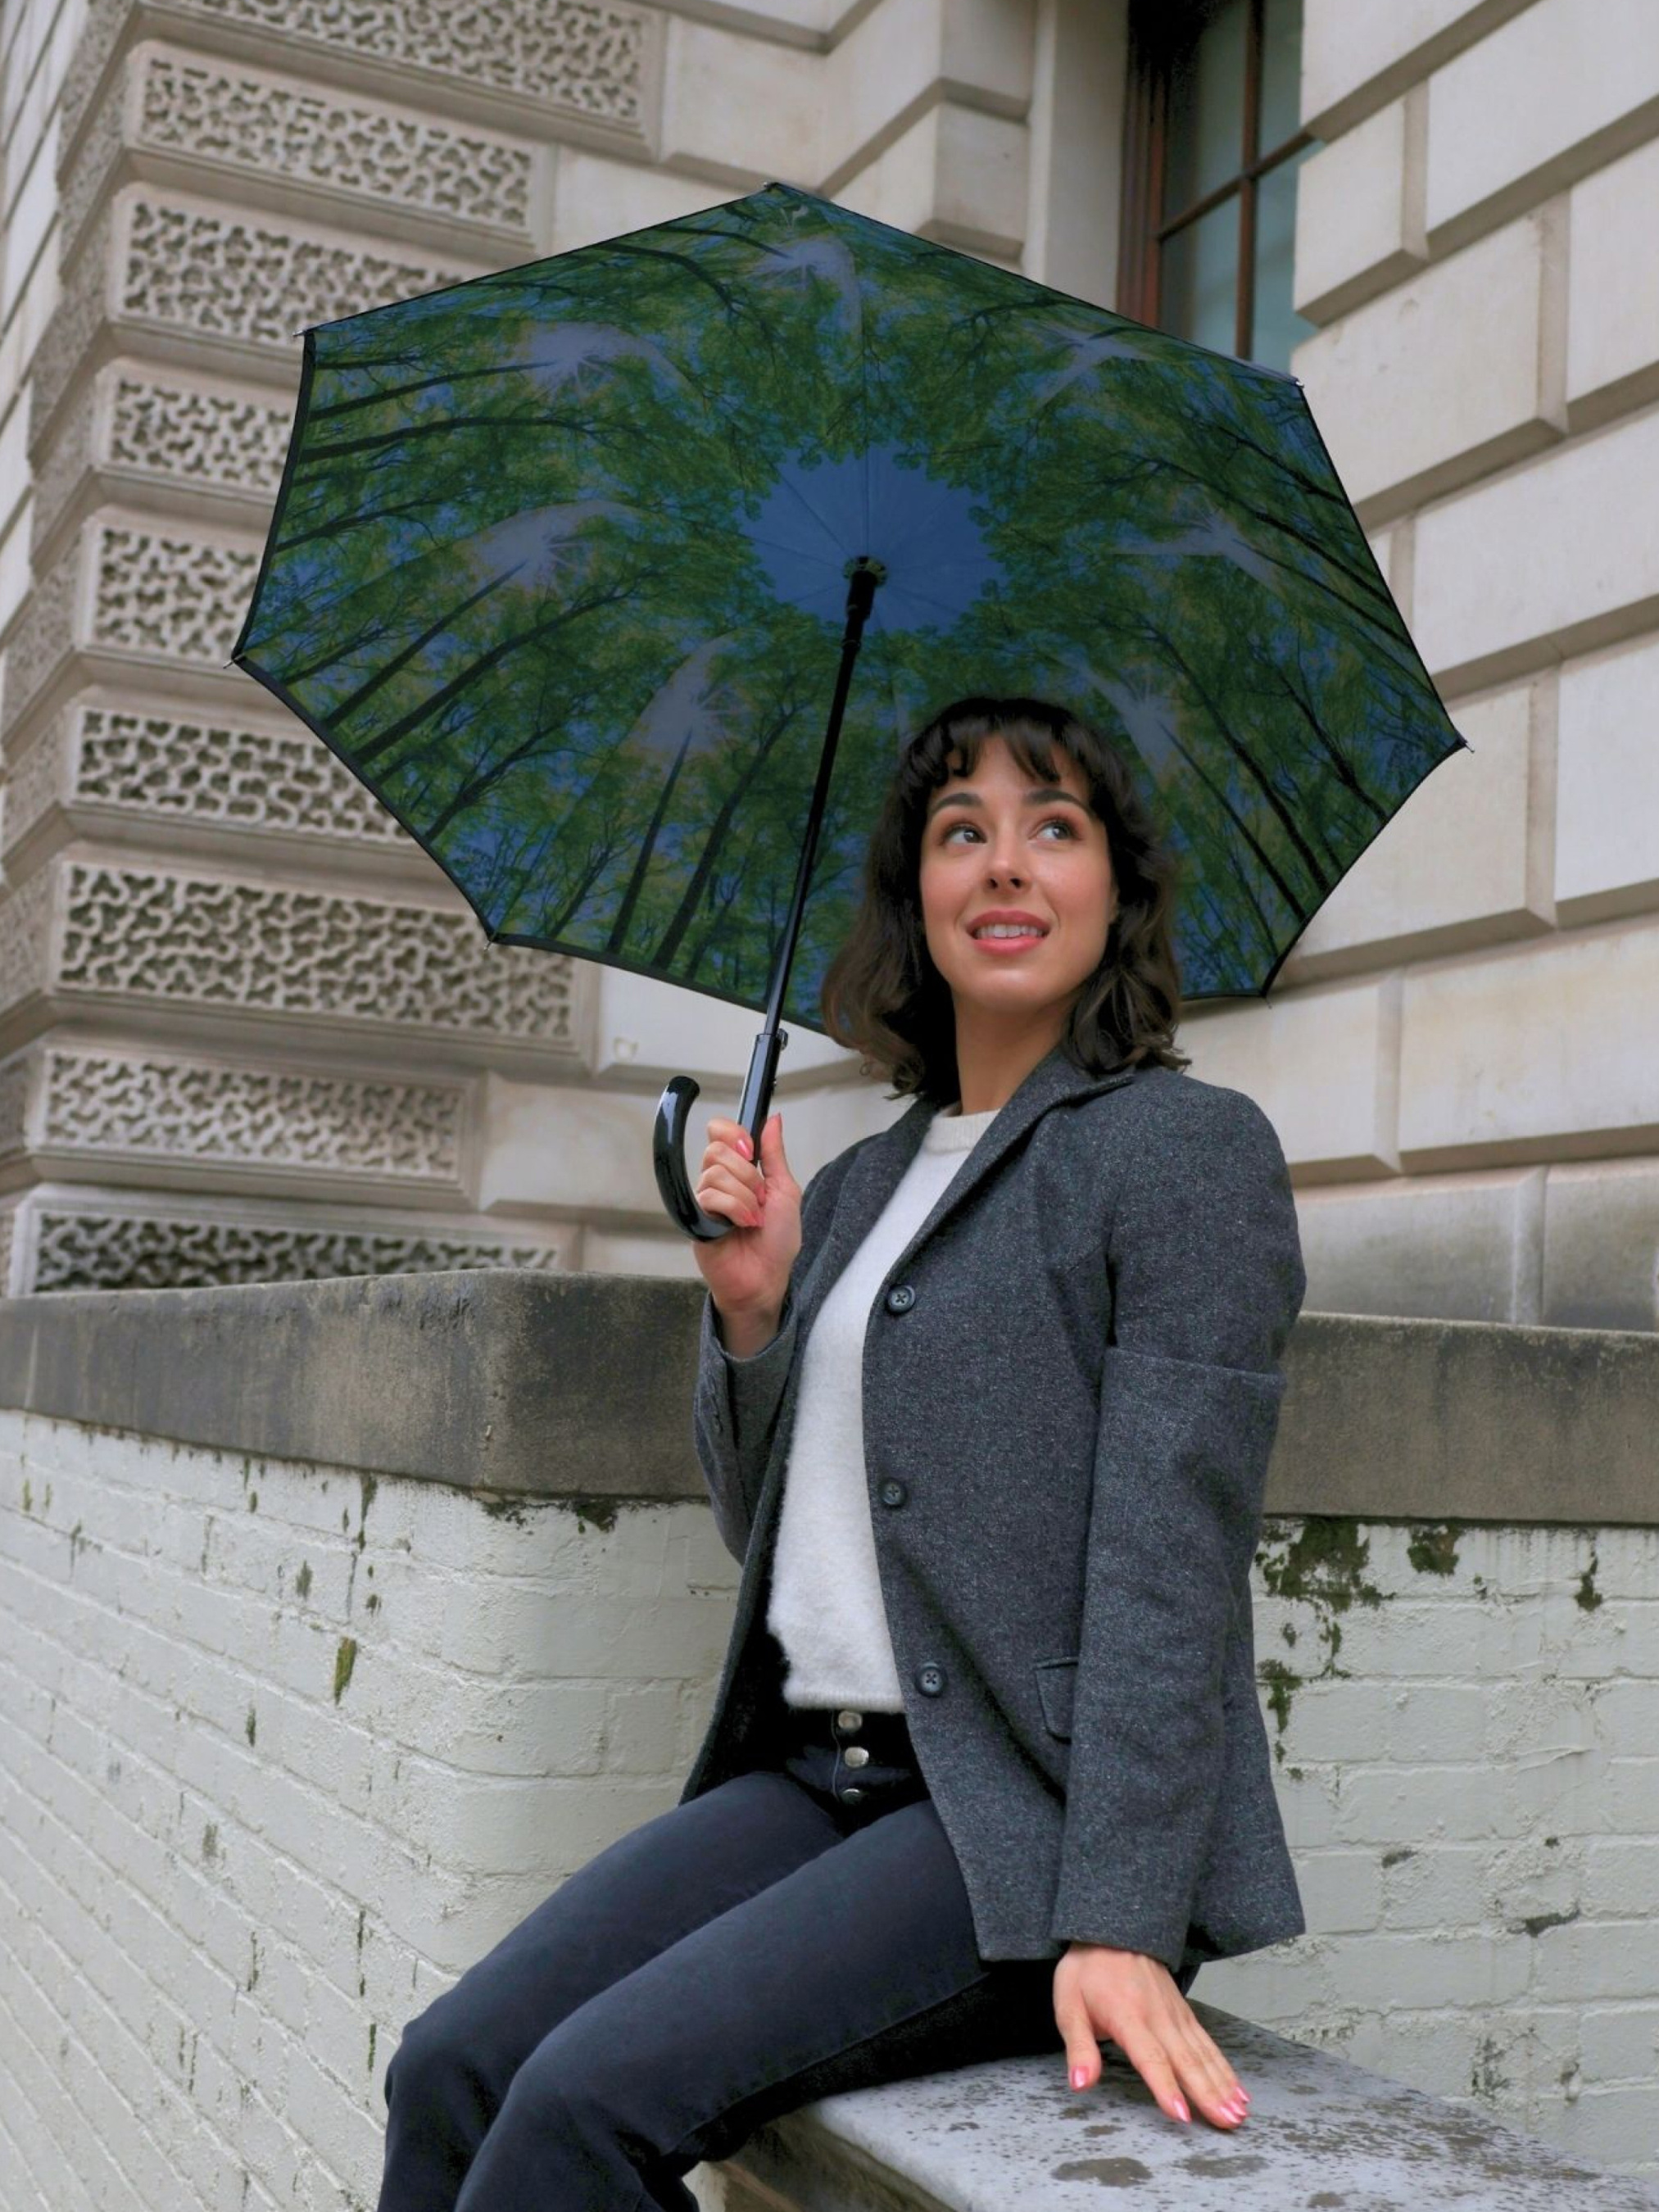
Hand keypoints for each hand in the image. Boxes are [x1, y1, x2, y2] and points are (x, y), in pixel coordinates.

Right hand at [691, 1112, 802, 1323]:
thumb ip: (775, 1154)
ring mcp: (704, 1200)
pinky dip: (734, 1210)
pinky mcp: (695, 1219)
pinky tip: (742, 1226)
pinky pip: (709, 1197)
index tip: (751, 1152)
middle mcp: (717, 1181)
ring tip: (753, 1219)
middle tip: (760, 1198)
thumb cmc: (778, 1241)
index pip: (718, 1132)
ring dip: (744, 1197)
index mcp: (738, 1170)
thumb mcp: (785, 1190)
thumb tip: (773, 1119)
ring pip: (714, 1174)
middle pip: (716, 1150)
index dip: (733, 1135)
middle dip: (747, 1174)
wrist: (767, 1278)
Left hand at [1053, 1943, 1249, 2129]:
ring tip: (1238, 2113)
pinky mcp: (1184, 2012)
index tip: (1181, 2114)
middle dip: (1208, 2094)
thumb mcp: (1068, 2005)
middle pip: (1186, 2059)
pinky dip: (1223, 2066)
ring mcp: (1175, 2013)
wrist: (1113, 1930)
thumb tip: (1080, 2084)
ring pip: (1203, 2053)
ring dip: (1222, 2084)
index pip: (1150, 2057)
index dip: (1165, 2087)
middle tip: (1227, 2122)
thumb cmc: (1087, 1970)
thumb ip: (1078, 2048)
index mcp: (1128, 2016)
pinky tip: (1237, 2088)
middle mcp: (1158, 2015)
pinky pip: (1207, 2042)